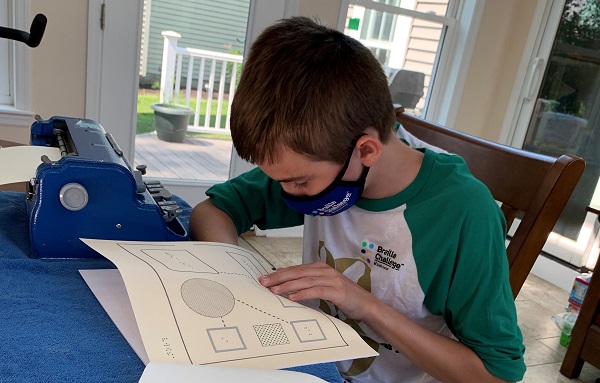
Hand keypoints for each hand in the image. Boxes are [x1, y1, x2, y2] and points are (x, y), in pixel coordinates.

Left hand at [258, 261, 375, 319]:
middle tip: (263, 282)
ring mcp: (331, 279)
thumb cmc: (343, 297)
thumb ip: (308, 283)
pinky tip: (292, 297)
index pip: (295, 269)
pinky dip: (303, 293)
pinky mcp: (337, 291)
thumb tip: (286, 284)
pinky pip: (316, 291)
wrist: (365, 304)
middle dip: (278, 277)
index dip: (279, 273)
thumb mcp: (324, 287)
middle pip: (297, 272)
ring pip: (304, 280)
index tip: (264, 278)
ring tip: (274, 290)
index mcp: (320, 268)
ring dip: (287, 285)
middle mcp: (324, 270)